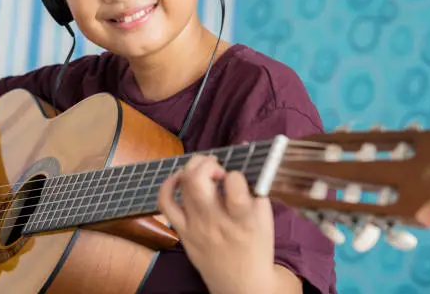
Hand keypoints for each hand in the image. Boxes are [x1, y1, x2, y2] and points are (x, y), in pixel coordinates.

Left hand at [158, 155, 275, 293]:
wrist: (241, 284)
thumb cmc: (256, 246)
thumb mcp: (264, 216)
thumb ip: (255, 183)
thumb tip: (244, 148)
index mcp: (242, 219)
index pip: (233, 186)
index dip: (234, 174)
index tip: (236, 177)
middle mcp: (216, 222)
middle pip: (198, 180)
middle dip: (205, 163)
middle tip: (216, 166)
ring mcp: (195, 227)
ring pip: (182, 186)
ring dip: (191, 168)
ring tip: (202, 169)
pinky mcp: (182, 232)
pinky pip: (165, 203)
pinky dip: (168, 185)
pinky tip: (179, 178)